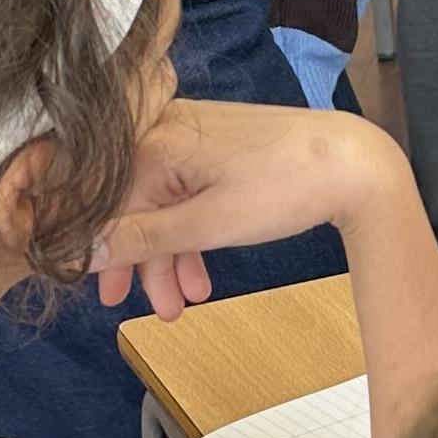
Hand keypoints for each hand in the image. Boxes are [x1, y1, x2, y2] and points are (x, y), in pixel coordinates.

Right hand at [95, 103, 415, 315]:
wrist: (353, 163)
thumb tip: (84, 251)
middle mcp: (166, 130)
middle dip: (142, 262)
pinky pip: (188, 193)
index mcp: (153, 142)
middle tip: (141, 307)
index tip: (100, 289)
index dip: (101, 250)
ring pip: (164, 204)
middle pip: (134, 205)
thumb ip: (142, 239)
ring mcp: (194, 135)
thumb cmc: (283, 186)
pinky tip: (202, 274)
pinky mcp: (218, 145)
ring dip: (170, 257)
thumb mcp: (206, 224)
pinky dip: (192, 234)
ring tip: (182, 304)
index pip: (106, 203)